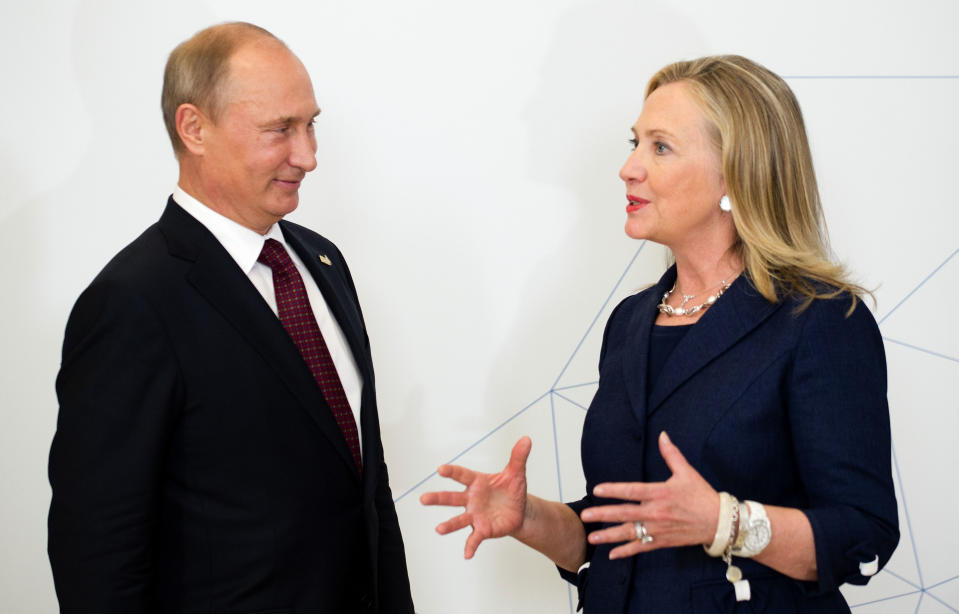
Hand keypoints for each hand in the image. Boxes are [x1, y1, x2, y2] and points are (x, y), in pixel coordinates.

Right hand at [420, 436, 531, 558]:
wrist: (519, 510)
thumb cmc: (512, 490)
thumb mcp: (517, 473)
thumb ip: (518, 457)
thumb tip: (526, 439)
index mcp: (477, 482)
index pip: (462, 475)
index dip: (451, 472)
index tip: (440, 469)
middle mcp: (471, 499)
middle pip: (452, 498)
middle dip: (437, 498)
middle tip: (423, 499)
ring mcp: (475, 515)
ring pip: (459, 520)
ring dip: (449, 525)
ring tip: (439, 529)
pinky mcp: (482, 529)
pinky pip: (474, 538)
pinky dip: (470, 546)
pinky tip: (467, 554)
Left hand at [580, 431, 718, 559]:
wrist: (720, 522)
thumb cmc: (702, 495)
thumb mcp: (686, 472)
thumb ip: (671, 454)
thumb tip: (662, 435)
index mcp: (660, 493)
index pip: (632, 490)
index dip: (614, 490)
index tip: (597, 489)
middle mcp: (656, 512)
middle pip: (625, 513)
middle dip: (603, 515)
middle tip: (585, 515)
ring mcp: (659, 529)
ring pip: (630, 533)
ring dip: (609, 536)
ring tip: (591, 538)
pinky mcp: (663, 541)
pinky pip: (641, 547)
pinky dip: (626, 551)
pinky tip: (612, 555)